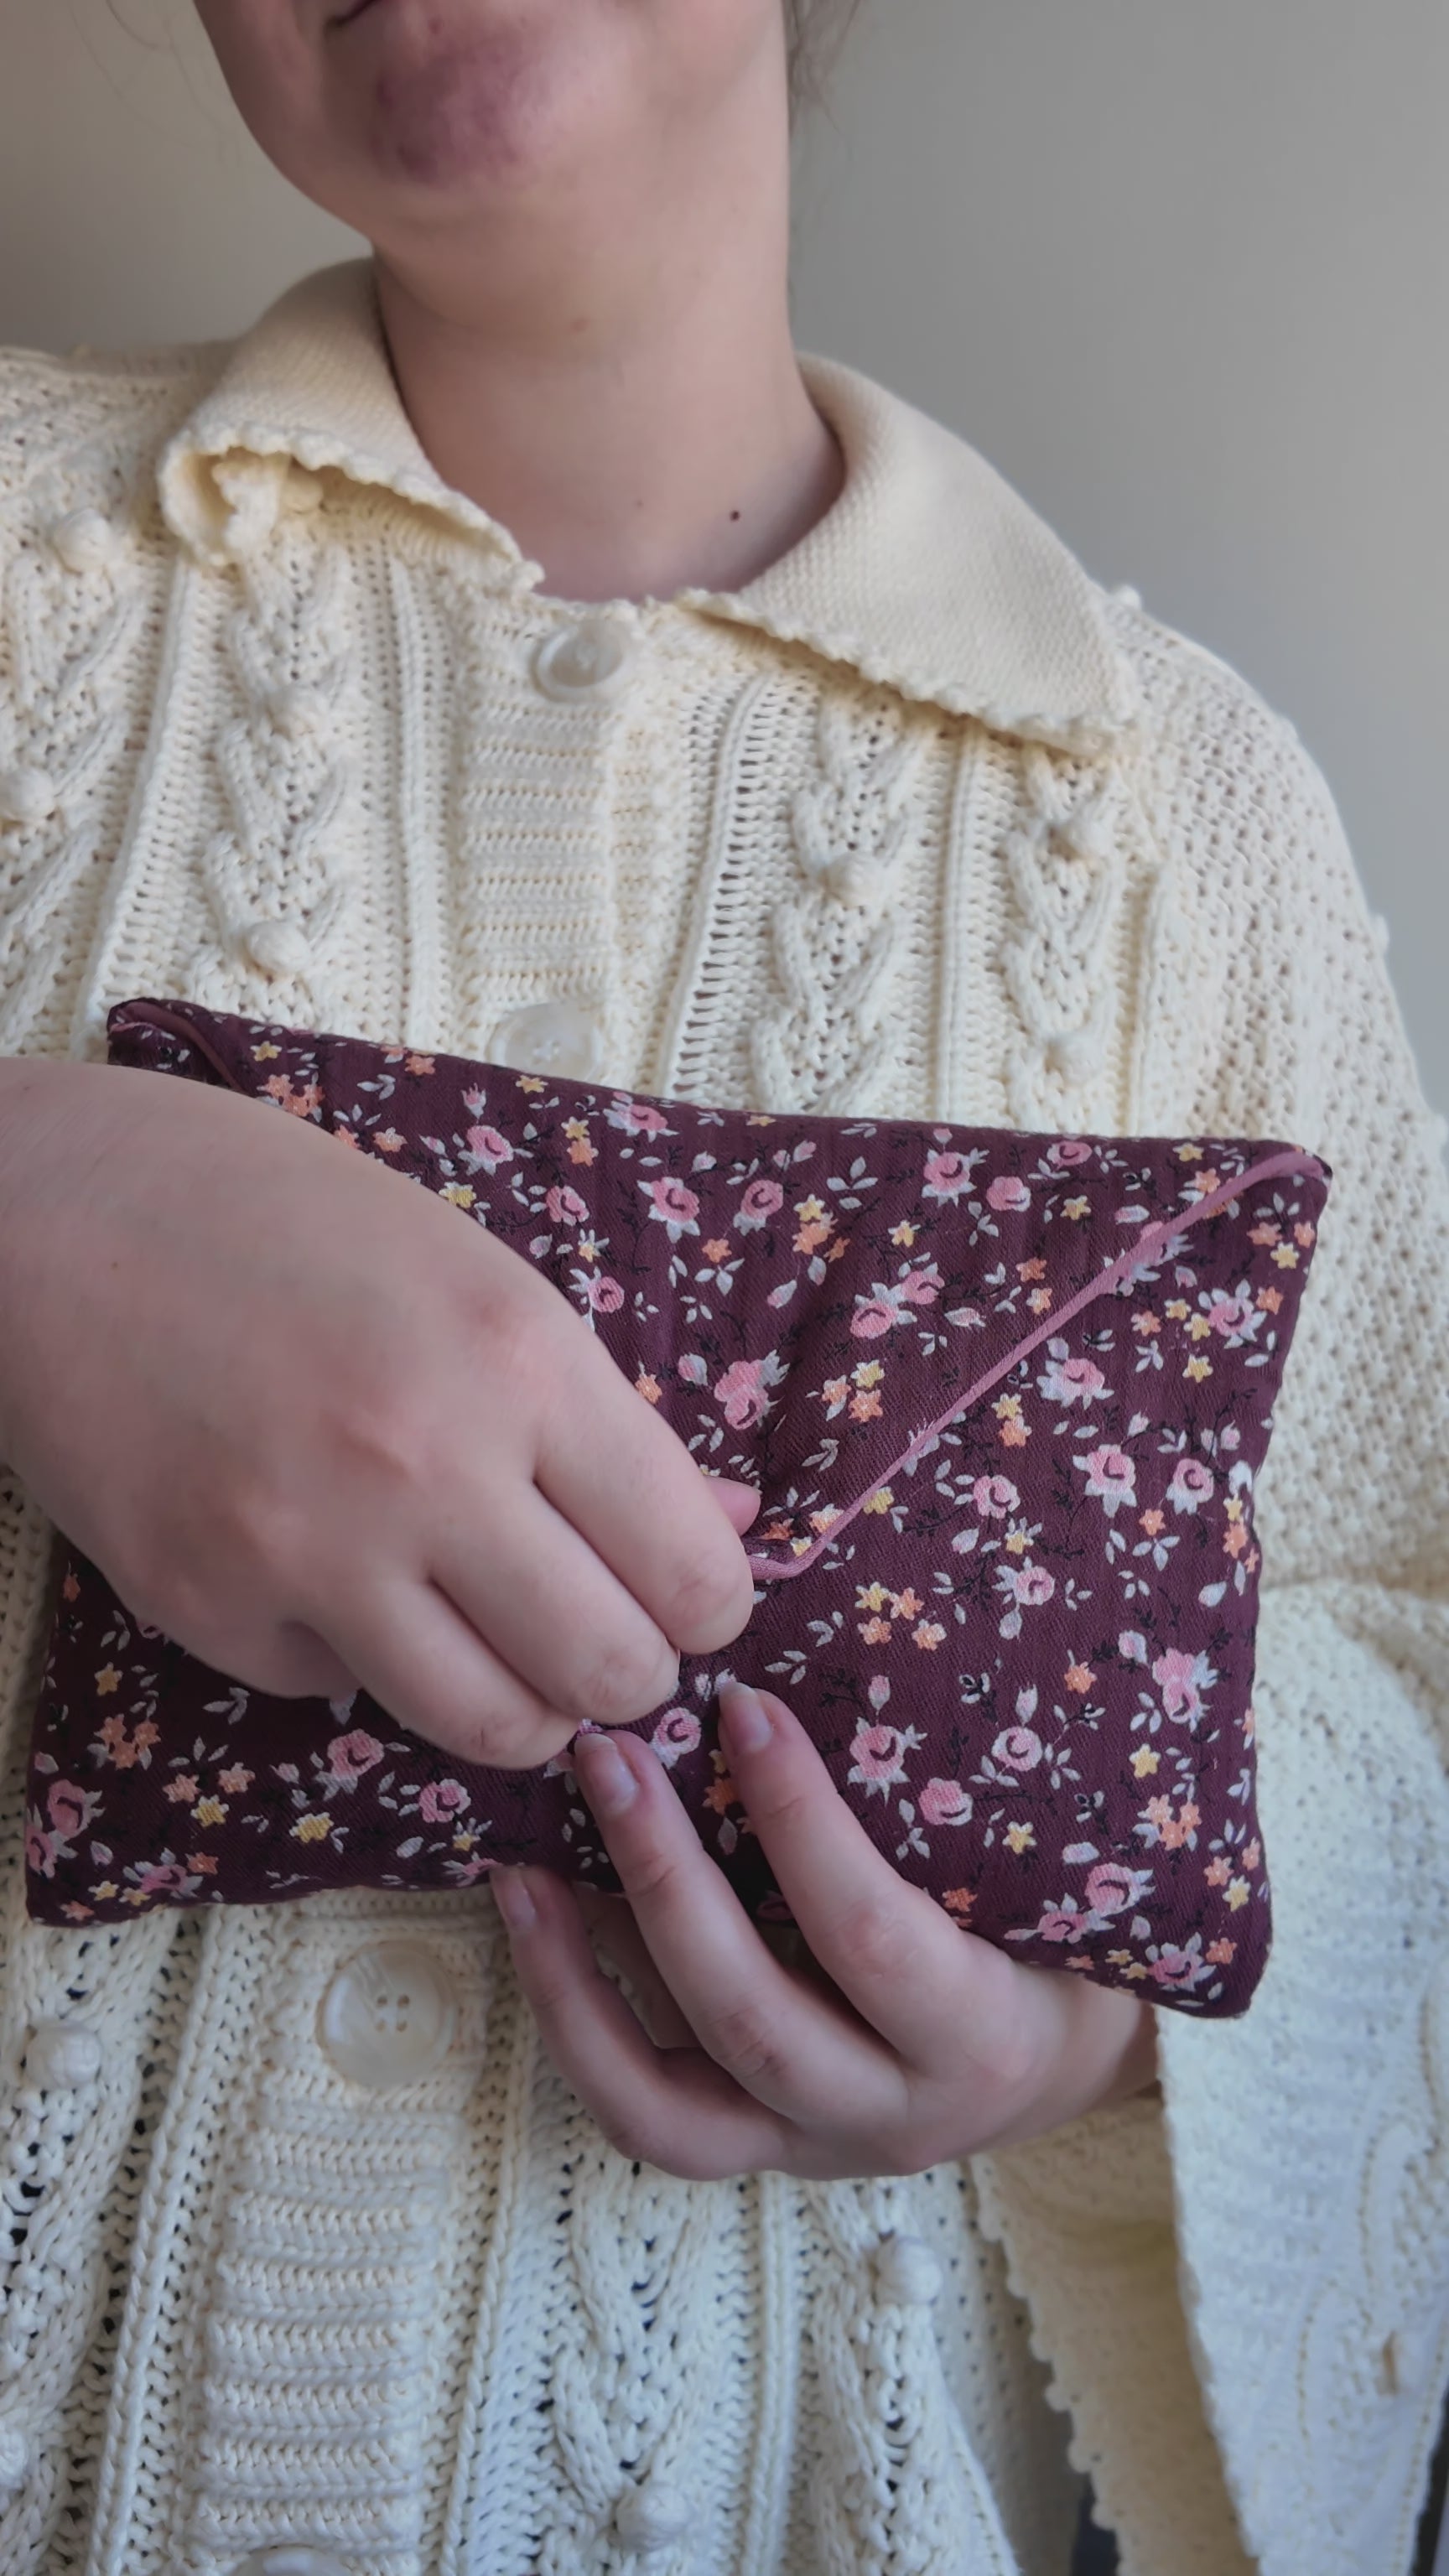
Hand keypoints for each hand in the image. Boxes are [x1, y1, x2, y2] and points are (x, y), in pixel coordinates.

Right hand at [0, 1056, 754, 1766]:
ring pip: (496, 1726)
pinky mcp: (209, 1608)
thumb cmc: (287, 1223)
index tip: (686, 1600)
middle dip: (628, 1673)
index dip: (709, 1606)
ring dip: (522, 1705)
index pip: (693, 1567)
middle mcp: (426, 1463)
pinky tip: (332, 1572)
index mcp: (520, 1358)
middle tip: (599, 1639)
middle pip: (612, 1671)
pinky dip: (360, 1654)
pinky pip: (344, 1690)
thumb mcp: (478, 1278)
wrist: (59, 1214)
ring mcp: (309, 1548)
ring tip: (502, 1649)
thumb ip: (607, 1419)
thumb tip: (734, 1531)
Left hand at [493, 1684, 1157, 2178]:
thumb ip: (937, 1782)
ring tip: (522, 1864)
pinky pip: (642, 2117)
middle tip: (610, 1752)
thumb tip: (809, 1604)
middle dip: (667, 1878)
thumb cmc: (1047, 1924)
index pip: (872, 1937)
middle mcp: (890, 2110)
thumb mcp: (1029, 1863)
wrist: (1058, 2063)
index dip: (801, 1823)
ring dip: (581, 1973)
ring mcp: (807, 2144)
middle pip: (754, 2016)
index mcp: (978, 2033)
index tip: (747, 1706)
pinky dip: (573, 2027)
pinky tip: (529, 1926)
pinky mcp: (748, 2154)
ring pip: (671, 2100)